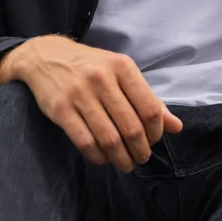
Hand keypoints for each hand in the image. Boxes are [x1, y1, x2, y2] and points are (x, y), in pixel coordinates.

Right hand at [0, 36, 182, 172]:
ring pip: (109, 139)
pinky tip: (103, 158)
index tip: (153, 141)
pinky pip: (85, 142)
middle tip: (140, 158)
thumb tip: (176, 127)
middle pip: (131, 127)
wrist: (45, 56)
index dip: (156, 132)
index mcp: (122, 67)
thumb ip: (148, 99)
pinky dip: (98, 156)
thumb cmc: (91, 66)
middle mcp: (102, 79)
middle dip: (140, 150)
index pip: (150, 108)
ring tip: (125, 164)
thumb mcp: (121, 73)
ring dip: (121, 158)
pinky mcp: (60, 109)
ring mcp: (80, 94)